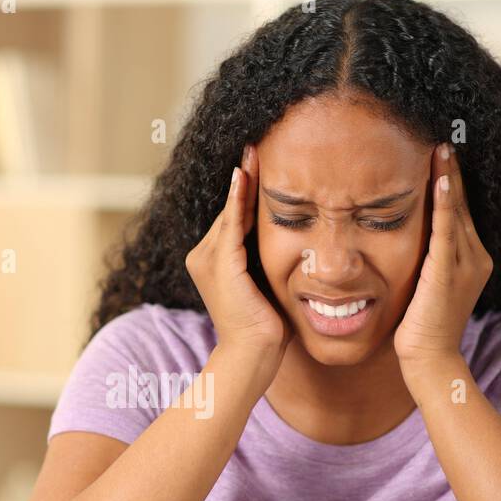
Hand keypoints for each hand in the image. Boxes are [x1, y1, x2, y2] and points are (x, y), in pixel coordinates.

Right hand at [185, 145, 291, 369]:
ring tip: (254, 149)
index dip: (246, 187)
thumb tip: (298, 237)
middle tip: (258, 142)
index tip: (259, 158)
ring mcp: (207, 260)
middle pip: (231, 209)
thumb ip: (267, 260)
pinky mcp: (220, 265)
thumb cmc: (267, 330)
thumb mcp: (268, 285)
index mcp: (213, 261)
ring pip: (231, 212)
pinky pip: (231, 223)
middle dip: (245, 177)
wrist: (253, 357)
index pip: (233, 216)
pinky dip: (238, 198)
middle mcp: (202, 257)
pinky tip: (244, 173)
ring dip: (243, 179)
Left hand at [393, 143, 492, 369]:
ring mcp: (466, 264)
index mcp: (473, 260)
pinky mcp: (449, 270)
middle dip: (453, 171)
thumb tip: (409, 243)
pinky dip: (446, 201)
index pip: (460, 212)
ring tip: (441, 146)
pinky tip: (441, 177)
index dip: (452, 183)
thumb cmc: (420, 329)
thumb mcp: (426, 288)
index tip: (441, 154)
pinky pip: (448, 227)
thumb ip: (426, 262)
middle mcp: (476, 257)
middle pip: (462, 204)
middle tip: (442, 137)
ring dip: (449, 176)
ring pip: (457, 210)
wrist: (429, 359)